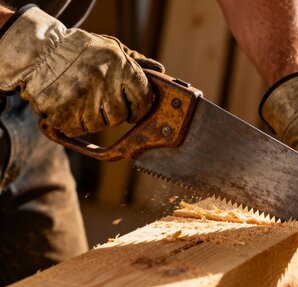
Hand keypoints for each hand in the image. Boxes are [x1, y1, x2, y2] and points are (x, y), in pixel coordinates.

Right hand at [0, 6, 163, 136]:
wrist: (39, 51)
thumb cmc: (80, 49)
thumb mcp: (112, 47)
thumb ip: (137, 62)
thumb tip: (160, 71)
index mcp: (121, 66)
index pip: (143, 98)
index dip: (140, 108)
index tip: (134, 110)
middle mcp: (105, 82)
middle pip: (120, 117)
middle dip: (114, 114)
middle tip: (103, 103)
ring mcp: (84, 99)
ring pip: (99, 125)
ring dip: (93, 118)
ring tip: (83, 100)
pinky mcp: (64, 112)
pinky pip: (77, 129)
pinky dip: (74, 123)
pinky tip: (70, 106)